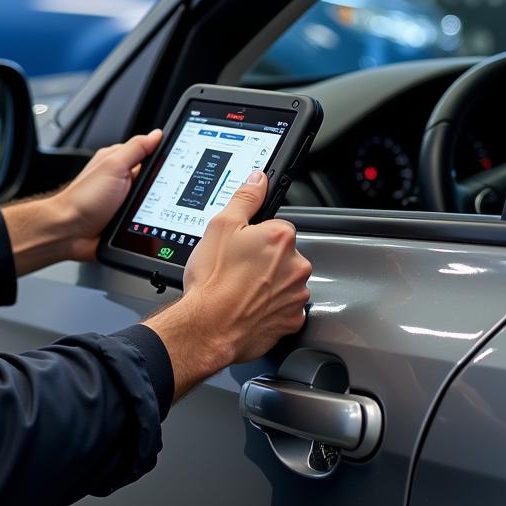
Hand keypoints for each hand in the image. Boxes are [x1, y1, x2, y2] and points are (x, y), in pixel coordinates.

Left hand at [53, 129, 162, 261]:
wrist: (69, 233)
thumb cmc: (82, 199)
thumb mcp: (113, 166)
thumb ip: (136, 148)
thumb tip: (157, 134)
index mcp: (120, 161)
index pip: (151, 154)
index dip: (164, 158)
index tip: (175, 164)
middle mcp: (123, 179)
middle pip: (155, 179)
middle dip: (161, 187)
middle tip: (150, 193)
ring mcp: (125, 200)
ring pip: (154, 201)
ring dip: (155, 207)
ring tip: (142, 211)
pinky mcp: (127, 220)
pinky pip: (148, 218)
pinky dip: (149, 222)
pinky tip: (143, 224)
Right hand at [145, 171, 311, 399]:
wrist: (209, 326)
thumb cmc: (213, 280)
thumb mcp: (220, 226)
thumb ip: (245, 198)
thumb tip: (258, 179)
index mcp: (281, 237)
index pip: (277, 227)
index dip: (256, 235)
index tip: (242, 246)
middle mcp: (296, 265)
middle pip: (283, 254)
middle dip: (264, 259)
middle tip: (237, 267)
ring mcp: (296, 295)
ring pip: (284, 281)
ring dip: (268, 283)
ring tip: (239, 288)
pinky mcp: (292, 321)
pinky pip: (284, 308)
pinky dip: (270, 307)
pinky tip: (248, 306)